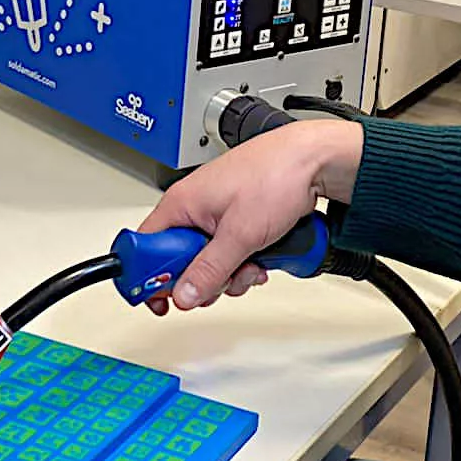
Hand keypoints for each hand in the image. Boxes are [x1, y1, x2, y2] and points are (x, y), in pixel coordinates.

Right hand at [135, 118, 362, 312]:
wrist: (315, 160)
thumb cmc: (276, 175)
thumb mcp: (240, 234)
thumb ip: (208, 269)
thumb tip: (183, 295)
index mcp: (181, 203)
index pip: (145, 248)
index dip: (152, 276)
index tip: (164, 299)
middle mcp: (194, 207)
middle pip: (180, 261)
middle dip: (204, 279)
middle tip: (222, 281)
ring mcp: (217, 215)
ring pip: (208, 262)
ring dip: (230, 274)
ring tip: (251, 266)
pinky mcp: (238, 220)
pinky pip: (230, 253)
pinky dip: (244, 263)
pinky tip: (261, 259)